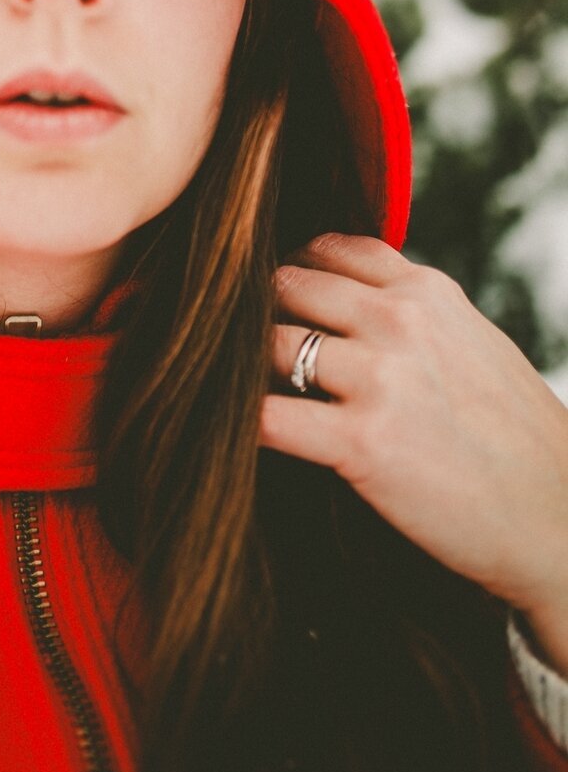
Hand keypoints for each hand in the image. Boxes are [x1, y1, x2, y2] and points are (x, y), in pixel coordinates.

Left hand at [260, 233, 567, 670]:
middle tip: (243, 350)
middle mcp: (401, 320)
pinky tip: (235, 436)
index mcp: (427, 291)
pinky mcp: (362, 444)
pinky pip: (266, 418)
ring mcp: (381, 378)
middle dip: (260, 315)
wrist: (560, 523)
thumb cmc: (515, 439)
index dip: (293, 272)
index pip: (329, 248)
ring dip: (246, 370)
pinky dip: (240, 425)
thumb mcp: (473, 343)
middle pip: (286, 284)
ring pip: (268, 343)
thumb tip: (344, 295)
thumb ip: (412, 310)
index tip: (278, 305)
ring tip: (238, 393)